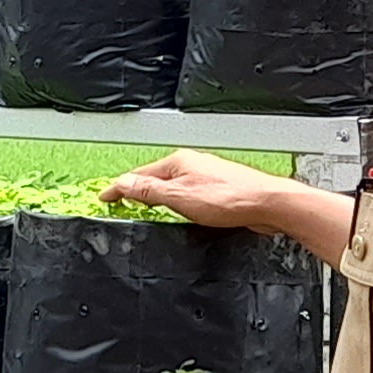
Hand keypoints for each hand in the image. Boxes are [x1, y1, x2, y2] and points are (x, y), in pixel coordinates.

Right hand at [105, 149, 299, 228]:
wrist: (268, 204)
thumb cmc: (230, 198)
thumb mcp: (179, 197)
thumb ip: (149, 191)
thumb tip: (122, 183)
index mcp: (179, 162)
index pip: (138, 174)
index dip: (119, 187)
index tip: (104, 197)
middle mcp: (192, 164)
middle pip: (155, 177)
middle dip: (137, 188)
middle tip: (120, 201)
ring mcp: (207, 175)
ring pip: (173, 184)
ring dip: (157, 195)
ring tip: (144, 205)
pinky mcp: (219, 189)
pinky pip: (188, 192)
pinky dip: (176, 200)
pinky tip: (179, 210)